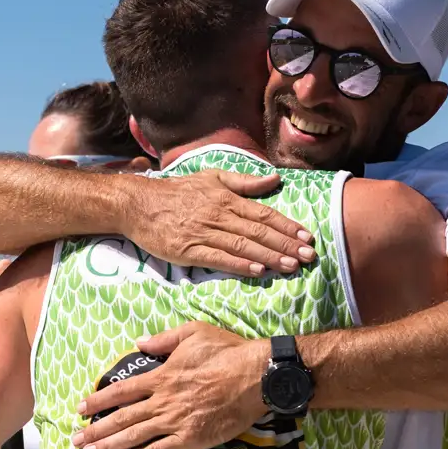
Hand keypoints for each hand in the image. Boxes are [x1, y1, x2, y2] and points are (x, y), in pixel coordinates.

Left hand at [72, 323, 267, 448]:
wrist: (256, 376)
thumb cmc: (227, 351)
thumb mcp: (193, 333)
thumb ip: (163, 339)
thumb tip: (139, 342)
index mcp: (161, 375)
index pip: (121, 390)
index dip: (98, 400)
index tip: (80, 409)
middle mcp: (162, 400)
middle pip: (121, 417)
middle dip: (96, 429)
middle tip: (75, 440)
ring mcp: (175, 421)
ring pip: (134, 436)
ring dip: (108, 446)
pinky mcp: (190, 438)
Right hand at [123, 170, 315, 276]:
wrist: (138, 204)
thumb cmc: (177, 191)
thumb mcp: (211, 177)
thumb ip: (244, 181)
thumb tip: (274, 179)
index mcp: (226, 198)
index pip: (263, 213)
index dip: (287, 226)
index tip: (307, 236)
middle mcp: (218, 215)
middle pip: (258, 232)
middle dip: (286, 244)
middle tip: (309, 256)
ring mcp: (203, 234)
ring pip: (242, 246)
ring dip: (269, 257)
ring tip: (291, 266)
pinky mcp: (188, 251)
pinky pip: (217, 259)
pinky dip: (238, 265)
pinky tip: (257, 271)